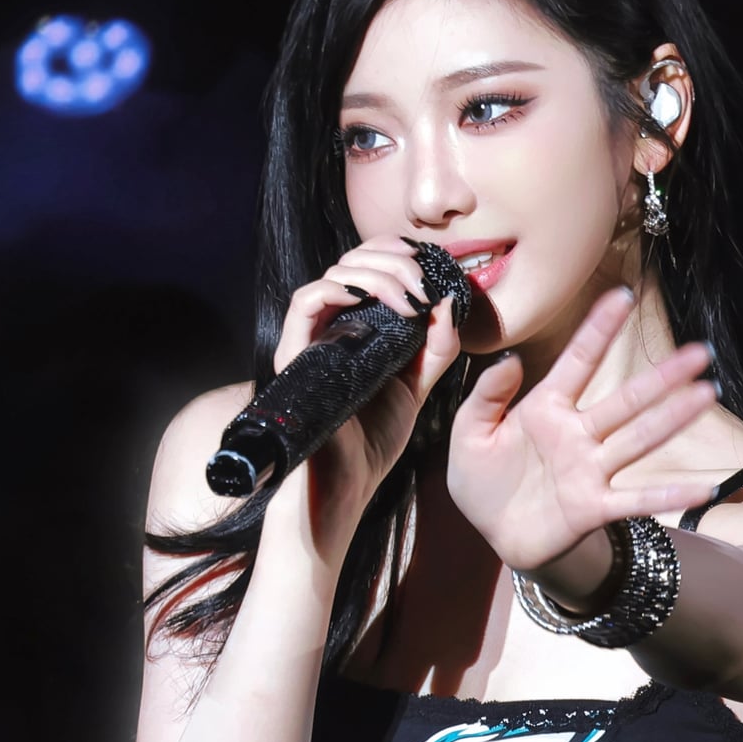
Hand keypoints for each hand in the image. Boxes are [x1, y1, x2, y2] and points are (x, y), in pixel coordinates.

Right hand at [266, 236, 461, 531]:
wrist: (345, 487)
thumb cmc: (372, 442)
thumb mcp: (417, 388)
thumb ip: (436, 349)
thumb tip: (450, 302)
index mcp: (355, 329)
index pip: (368, 267)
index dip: (396, 254)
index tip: (429, 264)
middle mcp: (329, 328)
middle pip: (351, 262)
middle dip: (392, 260)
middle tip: (423, 282)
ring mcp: (309, 340)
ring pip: (334, 276)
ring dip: (377, 275)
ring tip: (409, 299)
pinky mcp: (292, 355)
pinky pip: (305, 302)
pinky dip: (339, 289)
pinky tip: (371, 300)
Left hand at [446, 287, 719, 572]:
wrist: (493, 534)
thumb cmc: (482, 480)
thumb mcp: (469, 433)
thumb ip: (486, 396)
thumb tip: (509, 359)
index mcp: (546, 408)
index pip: (579, 361)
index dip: (599, 330)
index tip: (623, 296)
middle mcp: (578, 434)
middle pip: (626, 400)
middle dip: (662, 377)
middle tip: (700, 351)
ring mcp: (590, 469)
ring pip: (639, 438)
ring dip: (674, 418)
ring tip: (707, 394)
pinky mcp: (594, 506)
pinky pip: (636, 499)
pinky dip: (668, 495)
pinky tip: (702, 486)